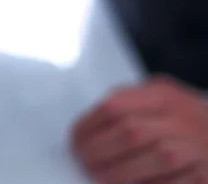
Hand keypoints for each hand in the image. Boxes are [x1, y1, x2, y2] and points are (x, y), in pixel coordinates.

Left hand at [72, 77, 207, 183]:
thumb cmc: (181, 116)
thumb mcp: (156, 96)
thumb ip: (126, 102)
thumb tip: (87, 127)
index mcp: (162, 95)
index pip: (116, 106)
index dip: (88, 126)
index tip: (75, 139)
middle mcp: (181, 118)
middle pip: (131, 133)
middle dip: (99, 151)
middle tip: (83, 160)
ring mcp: (195, 147)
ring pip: (153, 159)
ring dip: (118, 172)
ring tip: (99, 175)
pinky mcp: (203, 174)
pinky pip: (171, 182)